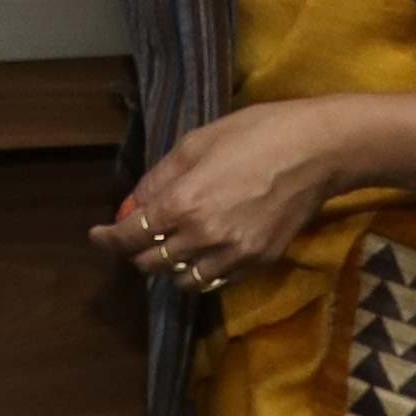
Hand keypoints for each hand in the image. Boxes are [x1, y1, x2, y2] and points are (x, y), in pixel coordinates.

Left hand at [87, 94, 415, 289]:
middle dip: (135, 253)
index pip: (129, 237)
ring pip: (183, 281)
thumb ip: (159, 179)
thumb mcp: (196, 143)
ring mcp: (234, 255)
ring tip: (169, 246)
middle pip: (151, 265)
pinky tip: (201, 252)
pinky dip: (199, 272)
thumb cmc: (257, 133)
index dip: (107, 239)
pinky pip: (216, 281)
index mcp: (183, 204)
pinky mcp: (259, 262)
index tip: (96, 236)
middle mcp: (204, 237)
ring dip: (168, 267)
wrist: (319, 150)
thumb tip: (133, 204)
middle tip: (134, 237)